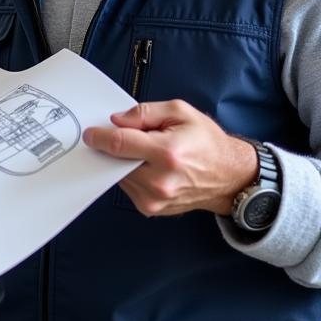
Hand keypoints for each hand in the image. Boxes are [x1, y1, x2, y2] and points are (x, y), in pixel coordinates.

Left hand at [82, 100, 257, 216]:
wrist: (230, 176)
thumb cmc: (207, 142)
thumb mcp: (180, 112)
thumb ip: (143, 112)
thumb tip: (116, 121)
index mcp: (167, 153)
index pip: (119, 144)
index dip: (99, 136)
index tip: (91, 133)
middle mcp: (160, 180)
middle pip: (115, 161)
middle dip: (115, 147)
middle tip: (133, 138)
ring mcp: (155, 199)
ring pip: (119, 174)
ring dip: (124, 162)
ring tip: (149, 154)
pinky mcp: (152, 208)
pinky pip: (128, 186)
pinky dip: (131, 174)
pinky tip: (150, 167)